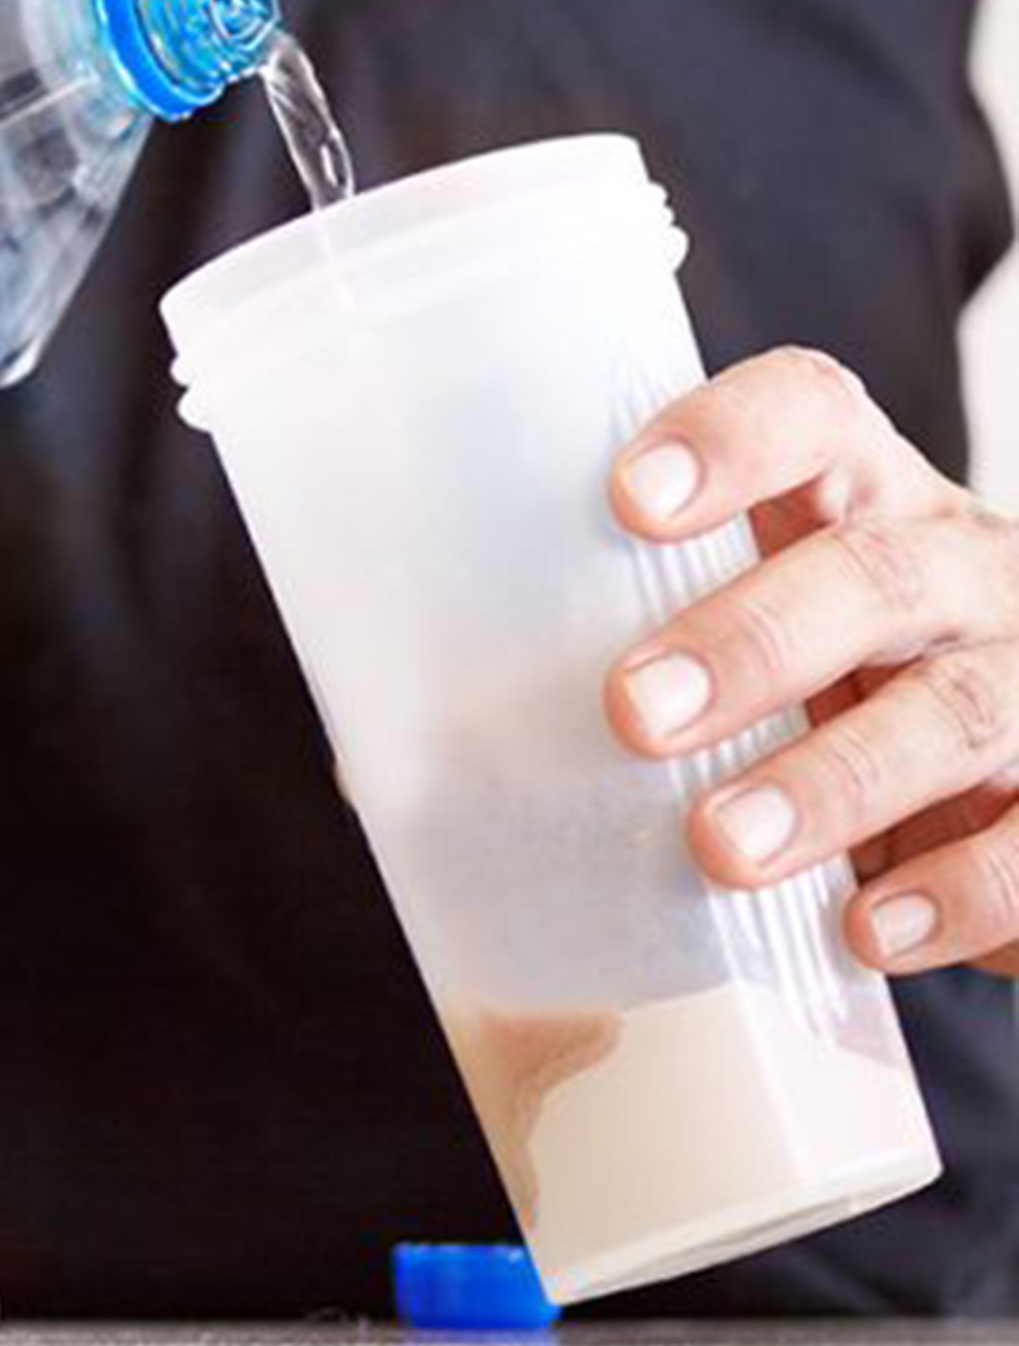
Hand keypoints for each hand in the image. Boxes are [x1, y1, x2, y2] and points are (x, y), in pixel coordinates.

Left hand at [603, 347, 1018, 979]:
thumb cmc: (833, 687)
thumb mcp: (752, 635)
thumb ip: (618, 654)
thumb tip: (384, 758)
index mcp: (863, 495)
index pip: (814, 413)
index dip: (730, 437)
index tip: (627, 499)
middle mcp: (960, 570)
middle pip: (875, 574)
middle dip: (749, 641)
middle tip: (632, 713)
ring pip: (957, 710)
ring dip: (832, 780)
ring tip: (720, 845)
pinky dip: (954, 892)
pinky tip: (864, 932)